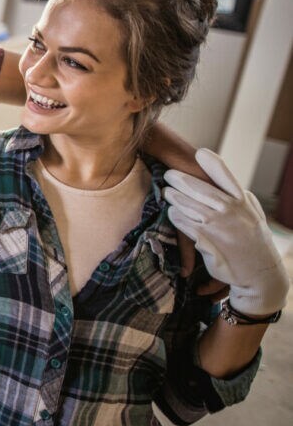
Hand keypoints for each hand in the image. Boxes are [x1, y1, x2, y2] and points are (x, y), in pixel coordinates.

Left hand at [164, 149, 289, 316]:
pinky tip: (171, 213)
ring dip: (174, 197)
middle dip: (181, 180)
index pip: (227, 178)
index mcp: (243, 202)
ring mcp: (219, 227)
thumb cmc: (252, 240)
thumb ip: (237, 197)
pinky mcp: (207, 241)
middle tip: (168, 174)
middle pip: (201, 190)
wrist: (259, 272)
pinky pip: (185, 224)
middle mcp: (232, 212)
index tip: (199, 153)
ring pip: (190, 205)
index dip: (212, 164)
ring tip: (165, 192)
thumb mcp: (251, 213)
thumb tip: (220, 178)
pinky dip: (176, 217)